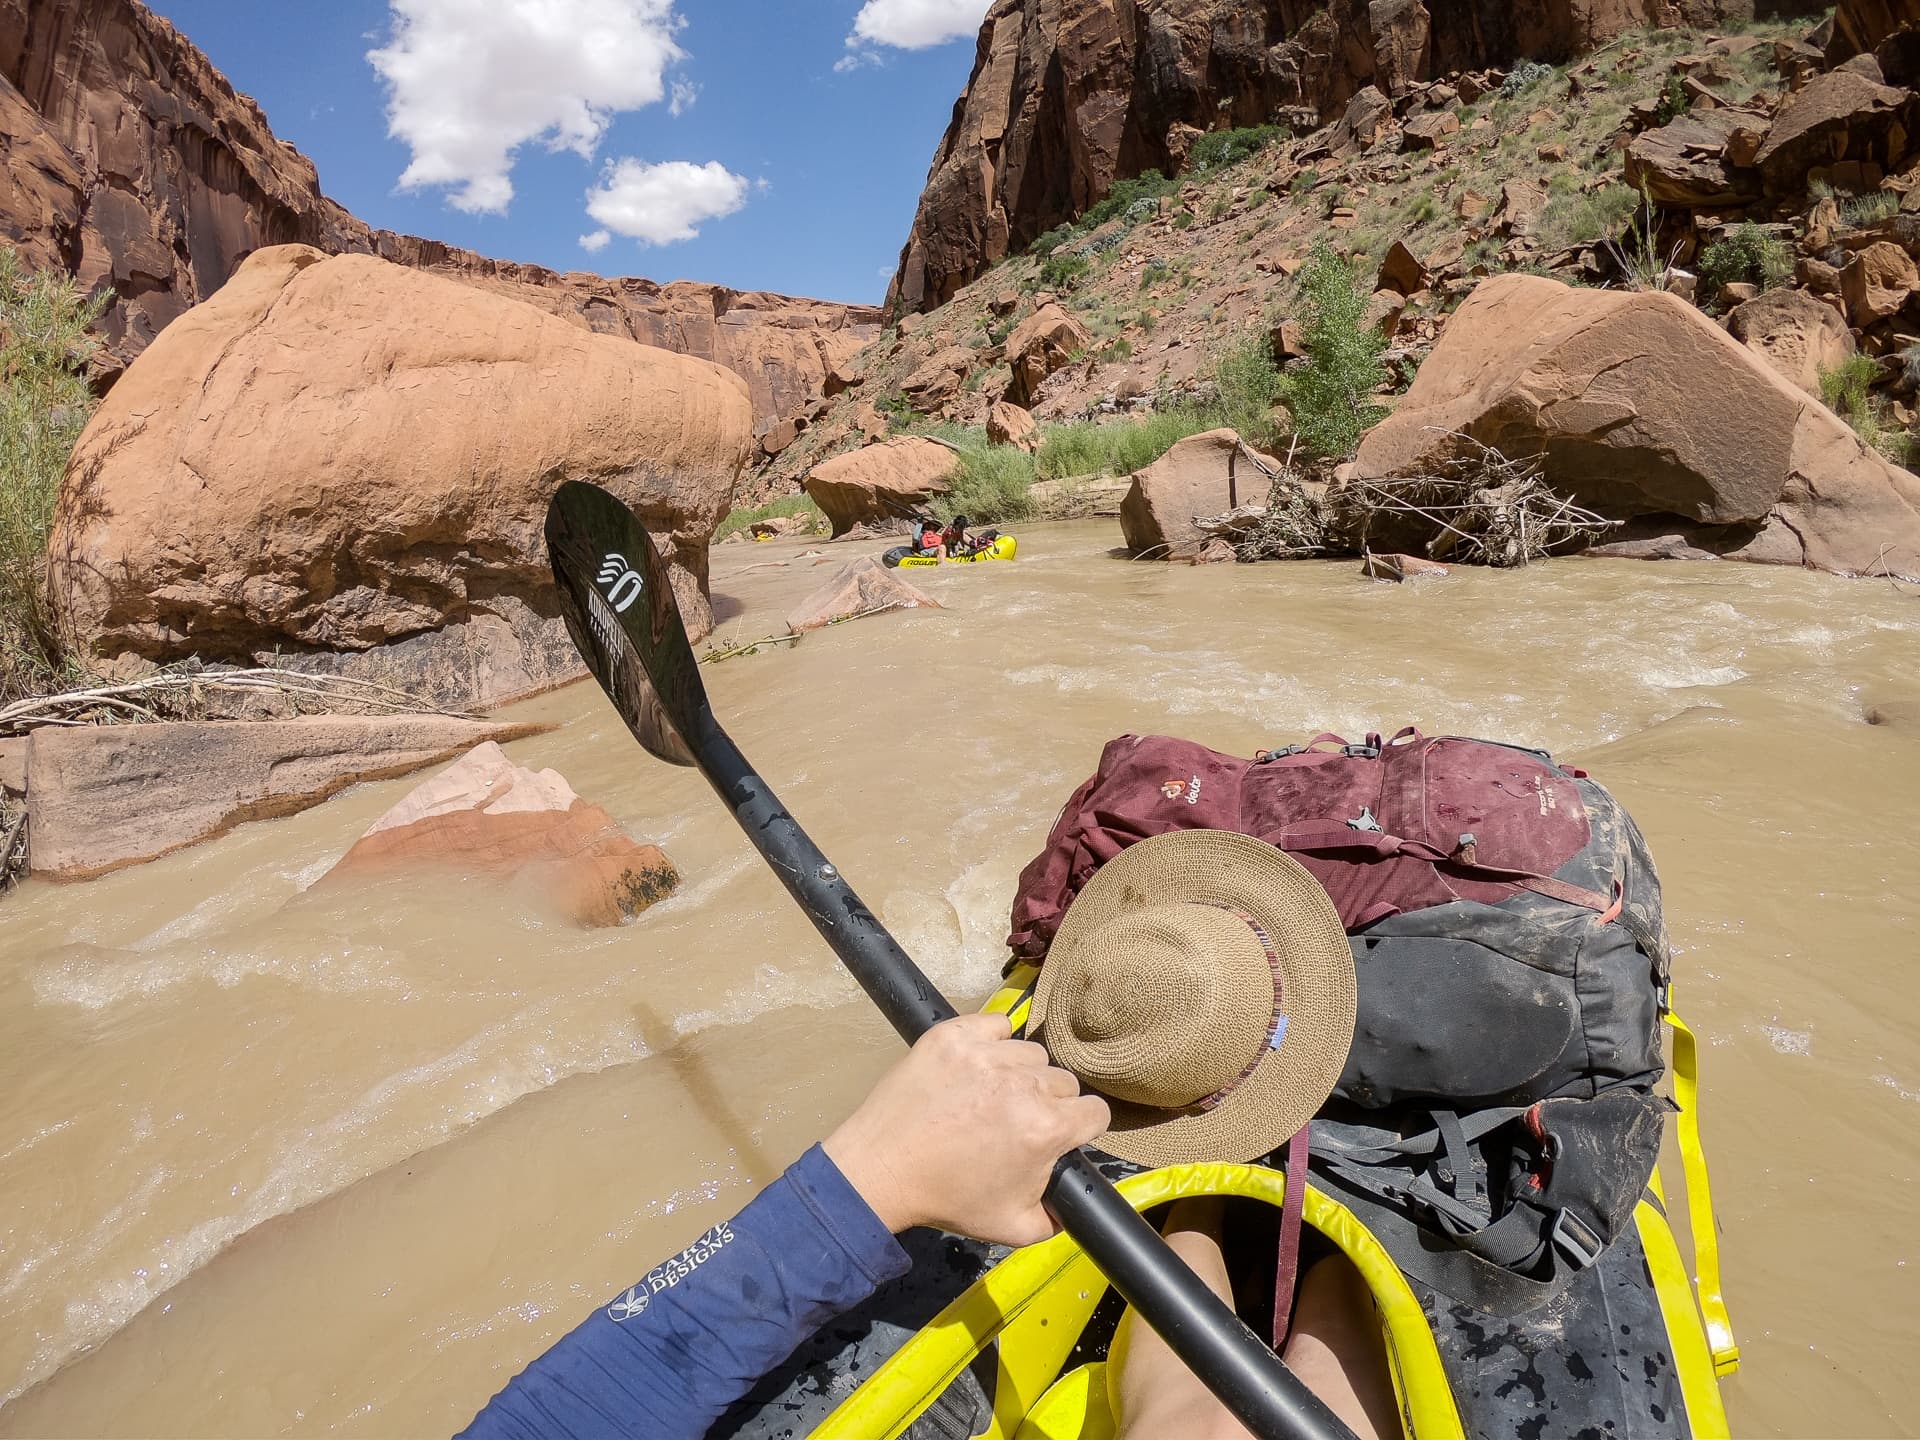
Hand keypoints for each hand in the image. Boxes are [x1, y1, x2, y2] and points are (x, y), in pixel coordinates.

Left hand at [825, 1012, 1110, 1246]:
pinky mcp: (954, 1036)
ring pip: (1032, 1054)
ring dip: (1020, 1073)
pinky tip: (977, 1068)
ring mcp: (986, 1054)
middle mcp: (1022, 1085)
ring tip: (991, 1097)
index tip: (1060, 1134)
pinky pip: (996, 1025)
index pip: (1096, 1112)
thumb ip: (1059, 1216)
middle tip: (1016, 1121)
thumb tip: (1074, 1196)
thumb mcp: (1015, 1227)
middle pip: (1064, 1081)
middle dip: (1049, 1102)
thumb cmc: (946, 1198)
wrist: (882, 1169)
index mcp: (1044, 1129)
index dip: (1081, 1128)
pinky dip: (992, 1041)